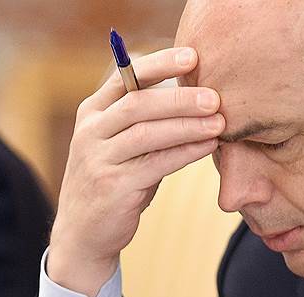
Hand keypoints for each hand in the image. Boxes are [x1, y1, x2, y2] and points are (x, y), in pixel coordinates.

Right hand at [48, 47, 225, 296]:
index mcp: (92, 112)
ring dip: (187, 126)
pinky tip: (208, 146)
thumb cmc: (116, 180)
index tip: (192, 55)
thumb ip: (146, 120)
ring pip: (147, 133)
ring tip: (219, 121)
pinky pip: (155, 164)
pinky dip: (185, 153)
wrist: (85, 233)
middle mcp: (91, 131)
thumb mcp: (123, 145)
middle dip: (180, 97)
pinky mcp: (113, 187)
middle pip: (138, 104)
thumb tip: (195, 93)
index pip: (125, 77)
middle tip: (215, 97)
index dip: (159, 63)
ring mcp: (98, 159)